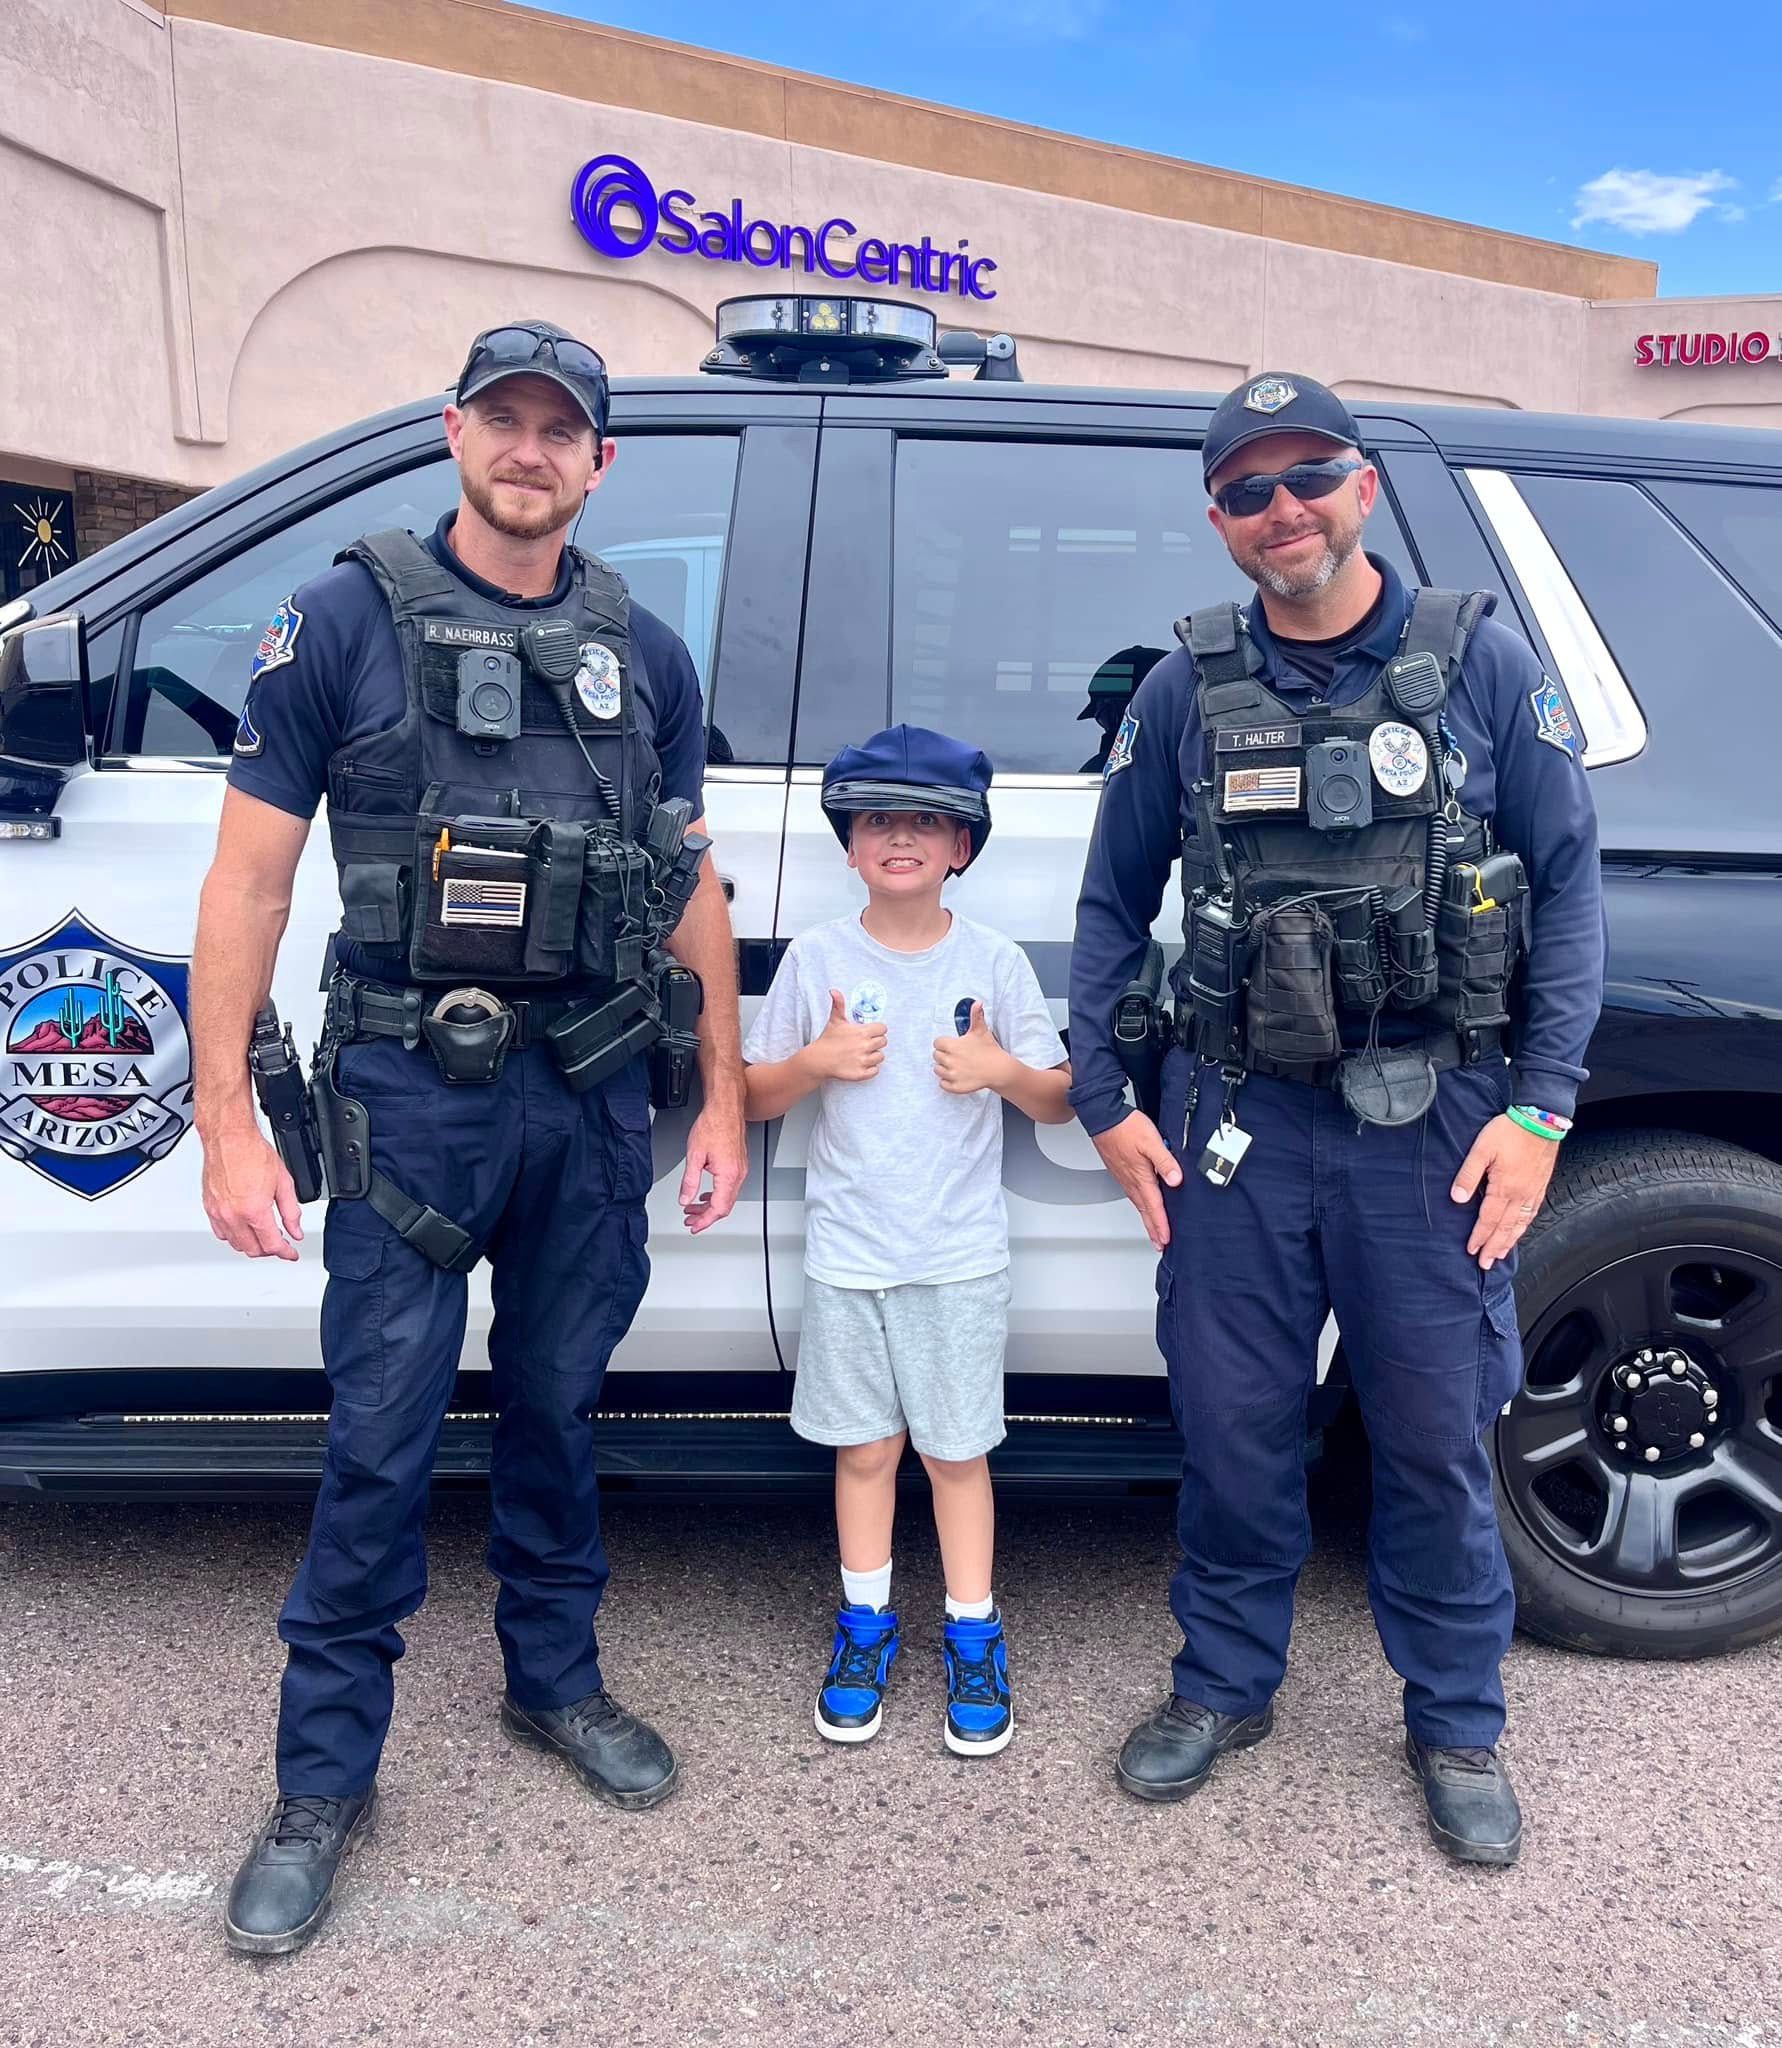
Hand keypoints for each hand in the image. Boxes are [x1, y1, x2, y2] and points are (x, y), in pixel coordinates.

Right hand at [202, 1123, 302, 1260]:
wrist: (229, 1138)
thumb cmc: (253, 1153)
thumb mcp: (283, 1183)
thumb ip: (291, 1212)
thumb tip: (295, 1231)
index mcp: (254, 1211)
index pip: (272, 1245)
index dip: (285, 1253)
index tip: (291, 1253)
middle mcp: (233, 1215)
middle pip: (252, 1250)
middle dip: (269, 1250)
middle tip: (280, 1243)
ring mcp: (218, 1213)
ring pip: (235, 1244)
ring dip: (251, 1245)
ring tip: (263, 1236)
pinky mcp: (209, 1208)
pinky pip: (220, 1232)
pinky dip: (233, 1236)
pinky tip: (243, 1228)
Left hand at [680, 1092, 747, 1233]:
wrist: (725, 1107)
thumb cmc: (713, 1124)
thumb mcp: (694, 1155)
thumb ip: (690, 1181)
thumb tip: (685, 1199)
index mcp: (728, 1174)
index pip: (718, 1208)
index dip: (705, 1221)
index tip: (694, 1226)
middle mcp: (738, 1174)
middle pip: (725, 1207)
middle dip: (706, 1217)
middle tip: (691, 1221)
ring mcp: (741, 1169)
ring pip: (728, 1198)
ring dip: (711, 1206)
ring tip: (694, 1208)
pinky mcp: (739, 1164)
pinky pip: (730, 1187)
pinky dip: (717, 1195)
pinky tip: (706, 1193)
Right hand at [808, 988, 886, 1083]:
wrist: (818, 1060)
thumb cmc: (828, 1039)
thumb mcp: (835, 1020)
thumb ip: (838, 1004)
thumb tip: (833, 990)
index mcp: (862, 1032)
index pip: (883, 1029)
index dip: (877, 1030)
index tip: (869, 1032)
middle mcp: (864, 1046)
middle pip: (883, 1042)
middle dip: (876, 1042)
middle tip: (864, 1043)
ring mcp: (863, 1061)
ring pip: (880, 1057)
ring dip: (873, 1055)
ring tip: (862, 1053)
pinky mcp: (861, 1074)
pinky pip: (875, 1070)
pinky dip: (870, 1069)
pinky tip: (861, 1063)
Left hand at [932, 1001, 1010, 1095]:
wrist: (999, 1069)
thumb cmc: (989, 1049)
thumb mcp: (981, 1030)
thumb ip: (976, 1016)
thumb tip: (977, 1002)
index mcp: (952, 1046)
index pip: (937, 1043)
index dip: (944, 1044)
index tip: (953, 1046)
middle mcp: (950, 1060)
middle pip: (936, 1056)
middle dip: (944, 1055)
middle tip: (957, 1056)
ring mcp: (952, 1075)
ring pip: (937, 1070)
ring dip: (944, 1068)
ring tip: (957, 1066)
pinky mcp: (955, 1087)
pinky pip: (942, 1084)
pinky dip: (947, 1082)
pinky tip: (957, 1076)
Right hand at [1091, 1110, 1183, 1250]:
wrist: (1104, 1117)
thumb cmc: (1125, 1128)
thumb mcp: (1151, 1141)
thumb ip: (1165, 1161)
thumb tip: (1176, 1180)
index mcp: (1141, 1177)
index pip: (1154, 1207)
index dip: (1161, 1224)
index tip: (1165, 1239)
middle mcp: (1131, 1181)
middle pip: (1145, 1211)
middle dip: (1153, 1228)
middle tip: (1159, 1244)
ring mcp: (1124, 1177)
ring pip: (1138, 1204)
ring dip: (1146, 1219)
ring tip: (1152, 1229)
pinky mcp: (1120, 1171)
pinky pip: (1132, 1194)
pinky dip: (1139, 1205)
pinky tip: (1141, 1204)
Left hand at [1451, 1113, 1560, 1269]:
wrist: (1541, 1118)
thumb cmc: (1509, 1130)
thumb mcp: (1481, 1149)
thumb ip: (1468, 1175)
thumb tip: (1458, 1199)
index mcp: (1505, 1187)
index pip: (1489, 1219)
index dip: (1479, 1237)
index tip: (1472, 1251)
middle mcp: (1521, 1194)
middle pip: (1506, 1228)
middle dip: (1494, 1247)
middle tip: (1486, 1264)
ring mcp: (1533, 1190)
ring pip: (1521, 1223)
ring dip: (1509, 1241)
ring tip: (1501, 1253)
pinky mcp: (1541, 1184)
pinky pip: (1532, 1213)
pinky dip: (1524, 1226)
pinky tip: (1521, 1230)